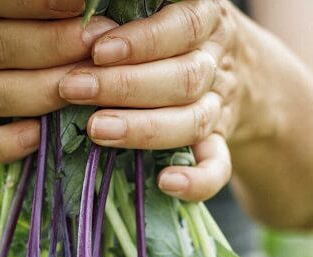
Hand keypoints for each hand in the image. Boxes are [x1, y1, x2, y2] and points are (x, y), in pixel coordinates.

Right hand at [0, 0, 116, 161]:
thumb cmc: (6, 18)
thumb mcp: (13, 2)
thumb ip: (42, 5)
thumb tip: (91, 5)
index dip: (35, 3)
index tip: (82, 4)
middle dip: (52, 46)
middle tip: (96, 44)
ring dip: (41, 91)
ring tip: (84, 86)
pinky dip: (7, 143)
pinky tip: (38, 137)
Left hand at [58, 0, 274, 200]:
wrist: (238, 69)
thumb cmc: (170, 32)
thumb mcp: (159, 10)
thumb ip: (128, 13)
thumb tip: (82, 22)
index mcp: (205, 20)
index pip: (183, 26)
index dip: (143, 41)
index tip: (98, 51)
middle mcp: (215, 63)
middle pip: (185, 78)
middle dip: (126, 86)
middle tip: (74, 89)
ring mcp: (218, 107)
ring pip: (194, 121)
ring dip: (144, 128)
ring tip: (95, 130)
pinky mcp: (218, 145)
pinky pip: (218, 168)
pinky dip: (197, 181)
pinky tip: (166, 183)